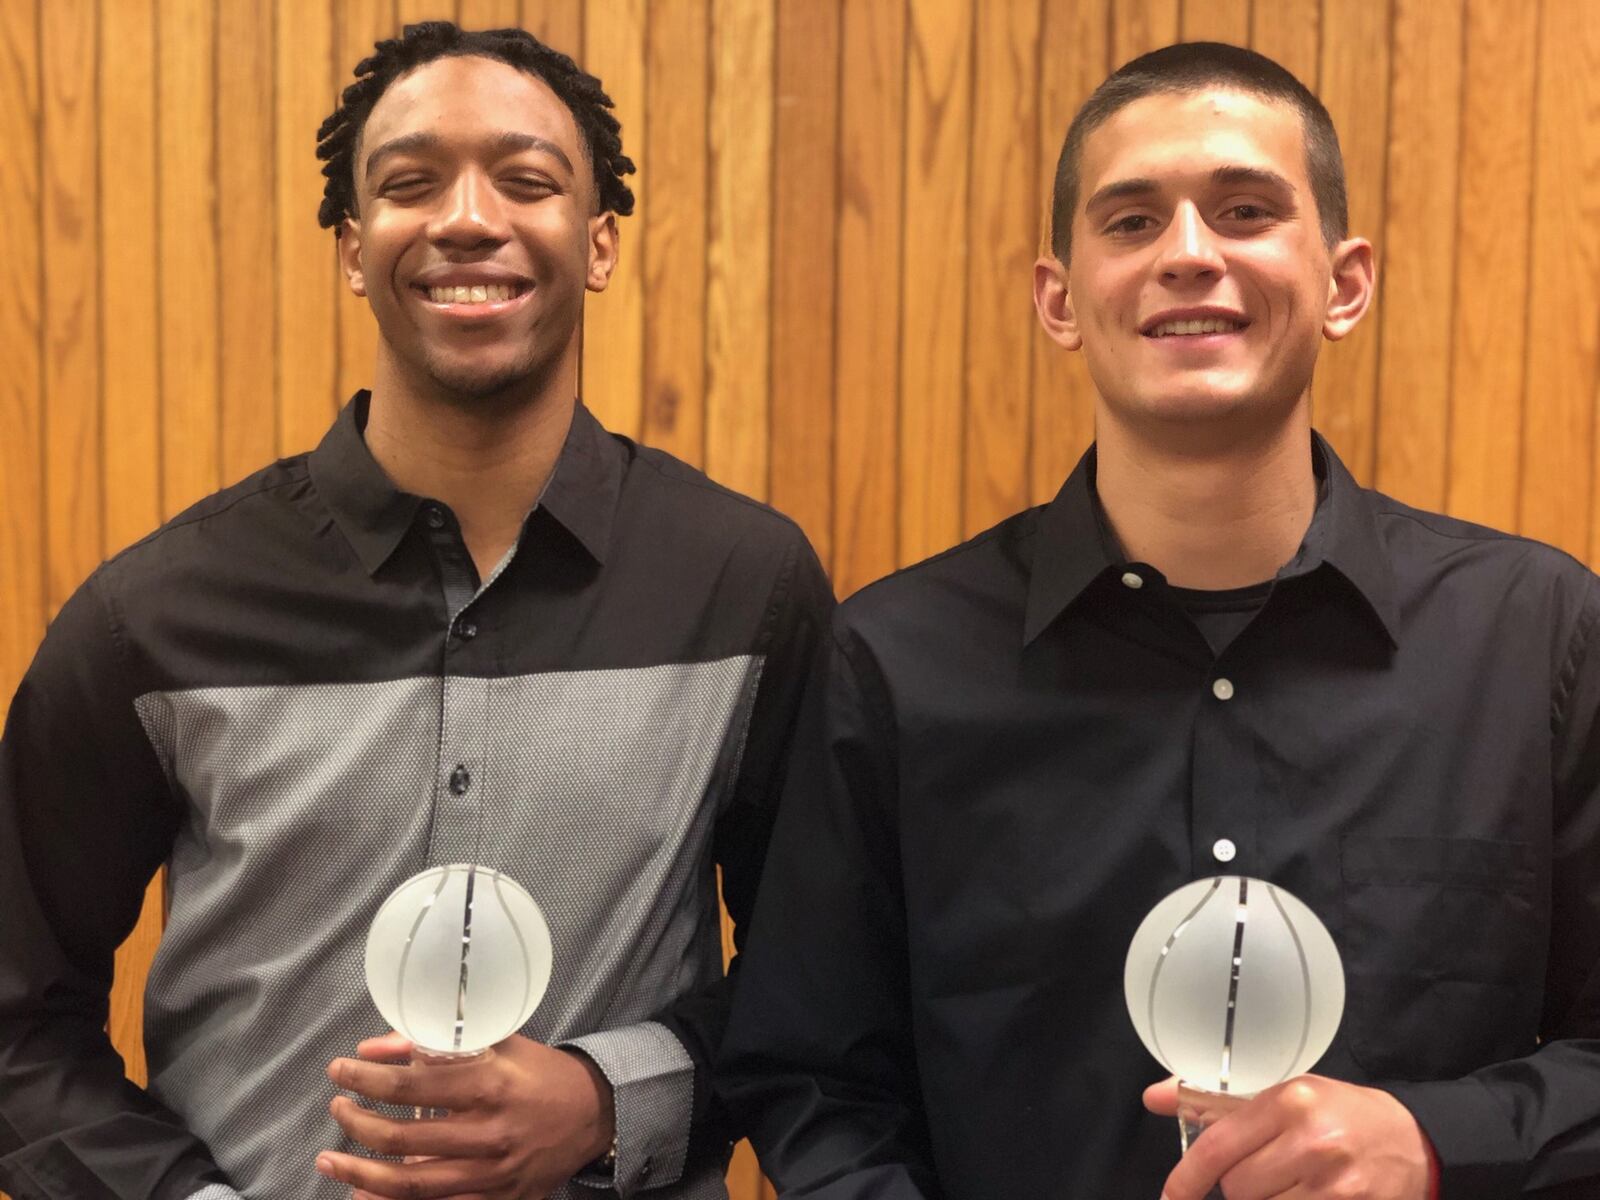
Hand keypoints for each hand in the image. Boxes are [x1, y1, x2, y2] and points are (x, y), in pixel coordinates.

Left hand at [316, 1031, 615, 1199]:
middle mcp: (490, 1132)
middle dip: (357, 1125)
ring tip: (331, 1161)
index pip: (411, 1087)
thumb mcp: (497, 1042)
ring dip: (361, 1174)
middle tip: (338, 1110)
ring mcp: (494, 1173)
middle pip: (403, 1139)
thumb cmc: (540, 1072)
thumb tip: (374, 1048)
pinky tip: (364, 1194)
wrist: (595, 1113)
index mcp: (490, 1084)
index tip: (339, 1071)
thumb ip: (435, 1043)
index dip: (365, 1080)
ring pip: (412, 1185)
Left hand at [1145, 1074, 1431, 1199]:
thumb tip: (1153, 1097)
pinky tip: (1299, 1198)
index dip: (1186, 1179)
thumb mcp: (1284, 1095)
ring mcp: (1337, 1187)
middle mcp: (1314, 1142)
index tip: (1172, 1197)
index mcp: (1290, 1102)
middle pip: (1238, 1189)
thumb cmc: (1340, 1115)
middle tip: (1266, 1176)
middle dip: (1240, 1189)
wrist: (1416, 1142)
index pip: (1218, 1147)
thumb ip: (1217, 1102)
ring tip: (1288, 1188)